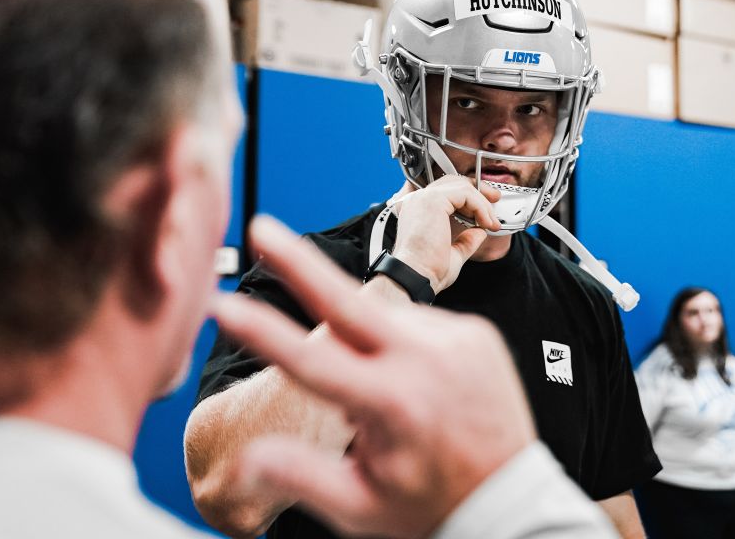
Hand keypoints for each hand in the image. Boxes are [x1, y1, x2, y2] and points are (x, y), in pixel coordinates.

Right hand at [215, 215, 535, 538]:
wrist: (510, 498)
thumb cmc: (429, 506)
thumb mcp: (361, 506)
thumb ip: (302, 476)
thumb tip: (248, 456)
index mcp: (393, 404)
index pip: (312, 360)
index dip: (263, 331)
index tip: (225, 303)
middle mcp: (429, 362)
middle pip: (347, 301)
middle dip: (299, 262)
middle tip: (262, 228)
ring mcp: (458, 341)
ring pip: (384, 320)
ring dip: (365, 339)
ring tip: (386, 397)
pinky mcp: (478, 332)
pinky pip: (421, 324)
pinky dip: (402, 342)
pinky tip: (415, 381)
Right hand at [391, 176, 501, 292]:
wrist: (417, 277)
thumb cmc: (427, 270)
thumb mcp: (452, 253)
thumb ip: (465, 241)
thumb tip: (479, 232)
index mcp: (418, 211)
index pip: (446, 192)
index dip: (469, 197)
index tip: (486, 209)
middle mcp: (418, 201)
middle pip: (453, 182)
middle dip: (478, 191)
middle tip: (494, 202)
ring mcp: (424, 198)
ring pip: (461, 187)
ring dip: (482, 203)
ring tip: (491, 221)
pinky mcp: (433, 199)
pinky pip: (465, 193)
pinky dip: (480, 206)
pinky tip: (485, 222)